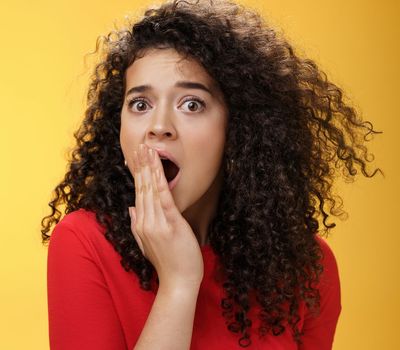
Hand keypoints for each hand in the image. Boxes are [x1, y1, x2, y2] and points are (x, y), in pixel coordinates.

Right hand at [128, 143, 202, 288]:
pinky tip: (158, 167)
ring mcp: (156, 223)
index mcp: (140, 224)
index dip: (137, 174)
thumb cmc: (169, 263)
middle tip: (140, 144)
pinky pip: (163, 198)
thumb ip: (138, 225)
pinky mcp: (170, 224)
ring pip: (150, 189)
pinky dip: (160, 180)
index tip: (136, 156)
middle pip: (141, 187)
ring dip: (149, 167)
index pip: (138, 193)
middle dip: (141, 165)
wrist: (178, 282)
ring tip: (147, 149)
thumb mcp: (148, 244)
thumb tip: (131, 207)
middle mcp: (144, 221)